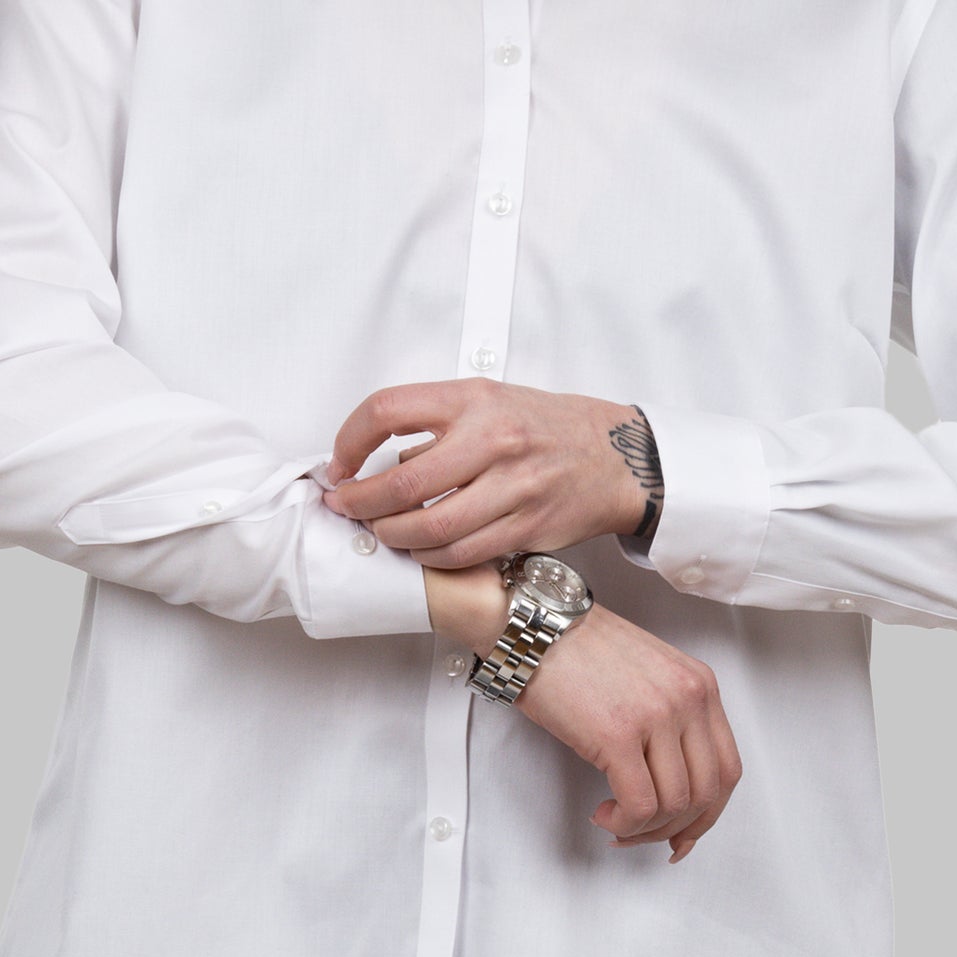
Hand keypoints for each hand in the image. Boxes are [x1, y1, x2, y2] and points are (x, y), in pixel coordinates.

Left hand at [320, 378, 650, 566]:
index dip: (349, 441)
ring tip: (382, 531)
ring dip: (393, 536)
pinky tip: (421, 549)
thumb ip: (437, 424)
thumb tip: (377, 459)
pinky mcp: (526, 525)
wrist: (614, 455)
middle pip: (402, 483)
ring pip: (431, 528)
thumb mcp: (489, 401)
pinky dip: (430, 557)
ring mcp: (513, 486)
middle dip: (361, 503)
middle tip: (347, 508)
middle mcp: (492, 439)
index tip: (341, 463)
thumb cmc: (544, 426)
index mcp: (473, 400)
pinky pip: (462, 552)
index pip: (387, 411)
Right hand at [514, 604, 742, 863]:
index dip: (708, 812)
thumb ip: (672, 719)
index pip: (727, 768)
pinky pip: (640, 805)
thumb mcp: (650, 674)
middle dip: (675, 827)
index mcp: (700, 685)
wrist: (535, 624)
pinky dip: (625, 822)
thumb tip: (672, 782)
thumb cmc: (579, 649)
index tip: (683, 832)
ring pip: (674, 804)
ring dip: (644, 828)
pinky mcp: (618, 735)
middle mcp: (688, 699)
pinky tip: (604, 813)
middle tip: (641, 834)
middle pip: (706, 792)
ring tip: (615, 820)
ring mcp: (656, 716)